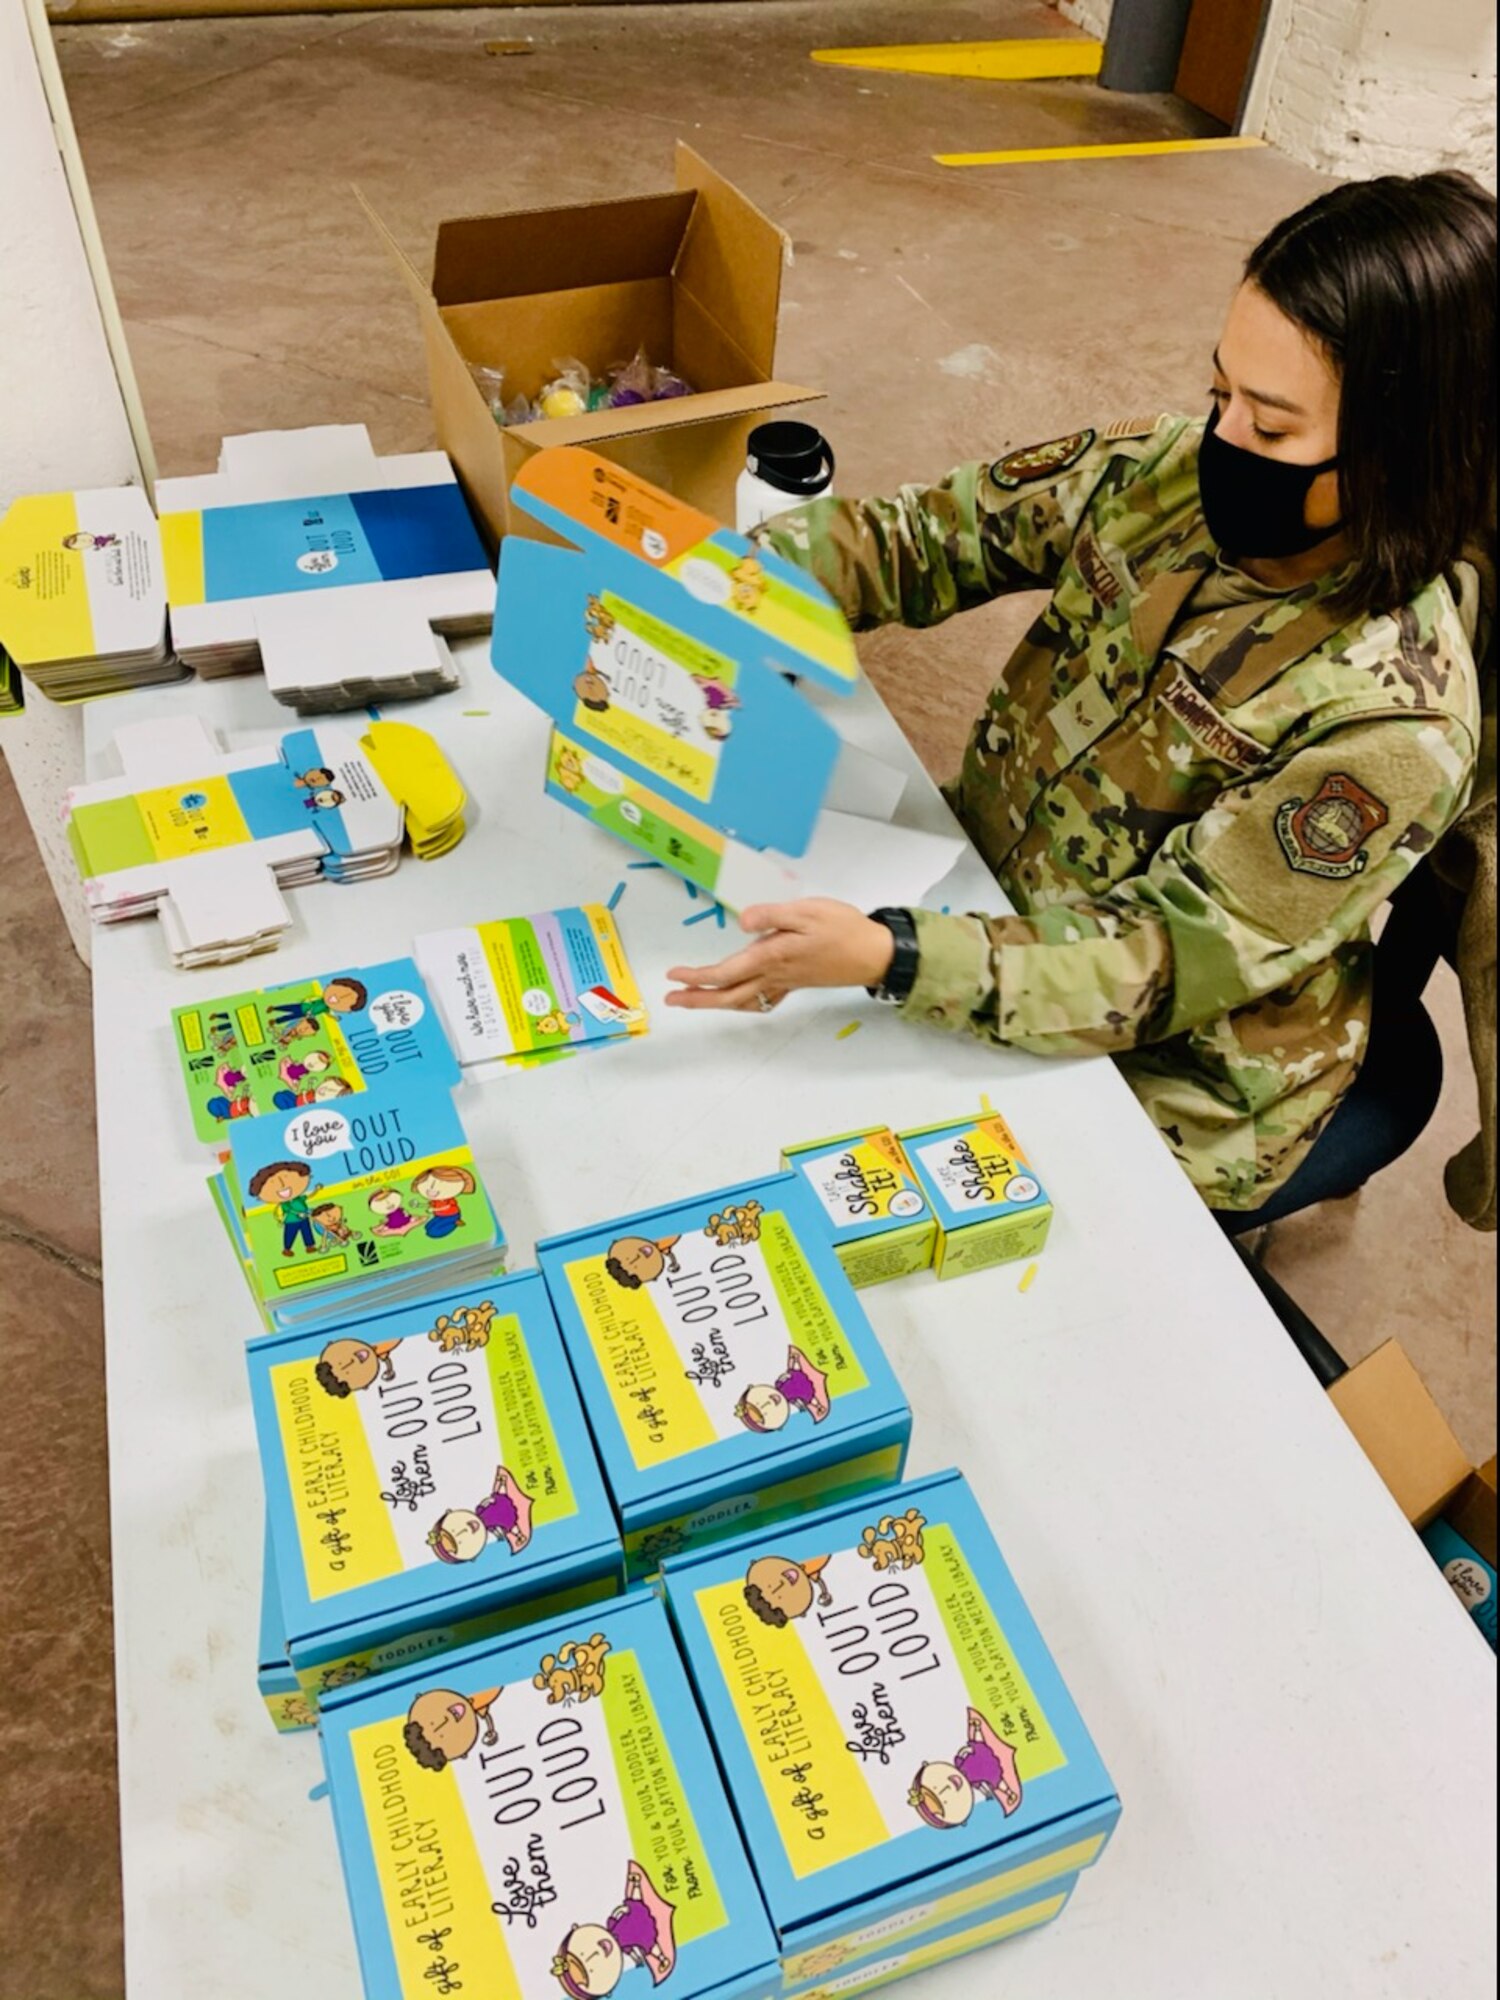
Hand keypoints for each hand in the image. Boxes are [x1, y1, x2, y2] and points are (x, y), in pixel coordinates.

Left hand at [666, 900, 894, 1012]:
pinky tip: (740, 1000)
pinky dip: (744, 1003)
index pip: (725, 973)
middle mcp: (774, 975)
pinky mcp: (796, 983)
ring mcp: (785, 982)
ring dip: (716, 1003)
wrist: (874, 953)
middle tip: (672, 1000)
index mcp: (771, 956)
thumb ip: (772, 915)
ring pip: (743, 1001)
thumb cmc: (842, 929)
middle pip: (728, 995)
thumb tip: (741, 921)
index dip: (696, 977)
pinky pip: (763, 1000)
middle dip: (697, 999)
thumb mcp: (807, 911)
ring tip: (695, 1001)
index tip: (673, 975)